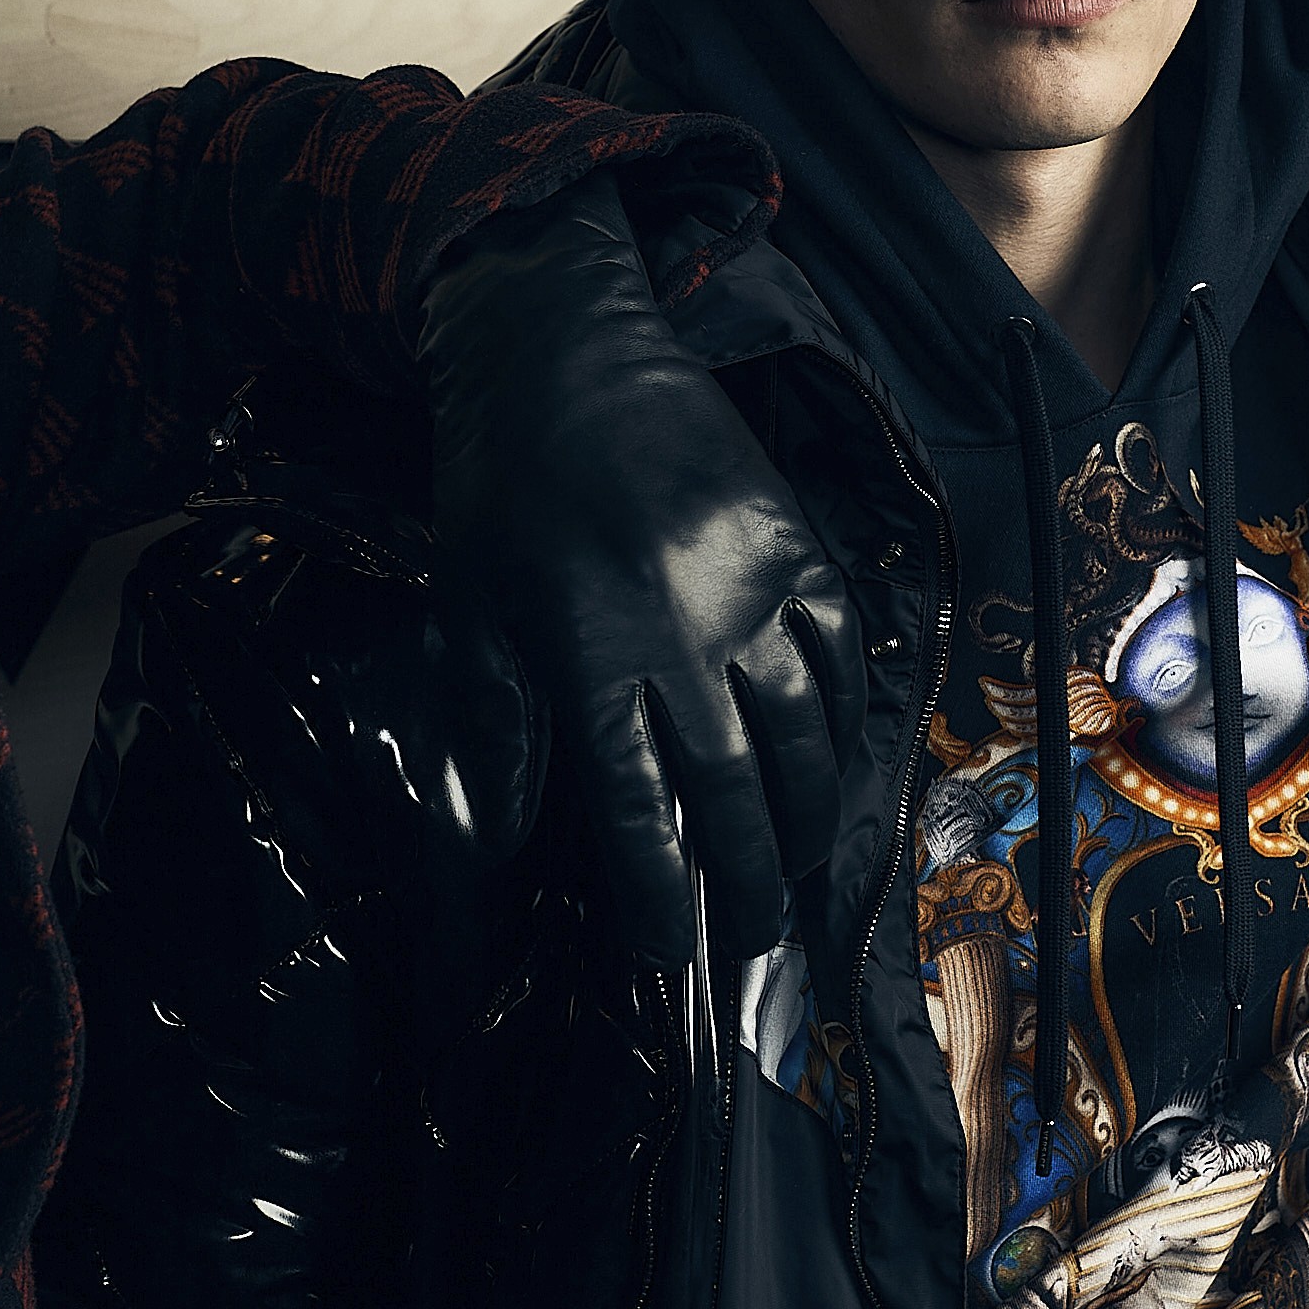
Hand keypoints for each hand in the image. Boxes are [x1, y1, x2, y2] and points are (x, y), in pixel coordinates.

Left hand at [419, 175, 856, 965]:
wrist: (569, 354)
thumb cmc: (501, 491)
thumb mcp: (467, 610)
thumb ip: (494, 728)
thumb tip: (504, 842)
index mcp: (590, 657)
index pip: (637, 814)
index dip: (659, 897)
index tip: (667, 953)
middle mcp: (683, 634)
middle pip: (733, 792)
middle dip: (748, 886)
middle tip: (754, 949)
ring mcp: (754, 588)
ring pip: (802, 736)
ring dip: (807, 820)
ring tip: (800, 874)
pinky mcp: (798, 547)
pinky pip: (838, 658)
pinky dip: (841, 724)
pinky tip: (831, 767)